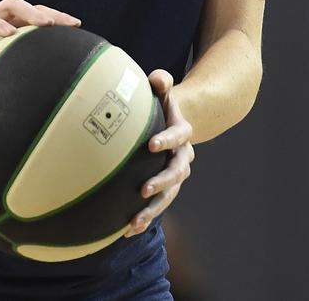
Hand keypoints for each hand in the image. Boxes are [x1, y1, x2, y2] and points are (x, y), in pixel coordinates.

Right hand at [0, 0, 80, 116]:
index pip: (34, 12)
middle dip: (29, 10)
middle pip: (9, 3)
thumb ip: (37, 73)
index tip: (75, 25)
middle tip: (46, 24)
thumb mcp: (14, 76)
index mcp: (10, 28)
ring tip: (9, 34)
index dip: (55, 15)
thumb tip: (74, 86)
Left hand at [124, 69, 194, 236]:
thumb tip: (158, 78)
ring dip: (153, 209)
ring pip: (169, 195)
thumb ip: (161, 82)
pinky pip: (157, 205)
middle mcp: (183, 156)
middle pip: (177, 172)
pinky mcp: (165, 188)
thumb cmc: (161, 103)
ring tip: (134, 222)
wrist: (171, 121)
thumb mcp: (162, 90)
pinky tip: (126, 231)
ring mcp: (175, 174)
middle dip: (162, 182)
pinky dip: (144, 217)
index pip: (179, 136)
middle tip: (144, 188)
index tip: (152, 144)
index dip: (168, 140)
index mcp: (182, 131)